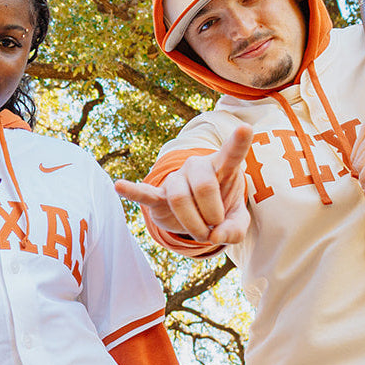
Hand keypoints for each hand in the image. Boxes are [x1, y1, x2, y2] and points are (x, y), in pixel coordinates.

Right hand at [115, 125, 252, 244]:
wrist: (197, 215)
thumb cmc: (220, 210)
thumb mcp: (236, 222)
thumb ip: (235, 230)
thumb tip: (217, 236)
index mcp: (222, 168)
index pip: (231, 154)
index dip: (238, 142)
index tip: (245, 128)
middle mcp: (197, 167)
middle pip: (204, 186)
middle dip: (212, 216)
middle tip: (215, 231)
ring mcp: (177, 179)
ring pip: (180, 199)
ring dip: (193, 224)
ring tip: (201, 235)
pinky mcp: (159, 195)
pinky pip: (145, 193)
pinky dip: (133, 191)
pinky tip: (119, 186)